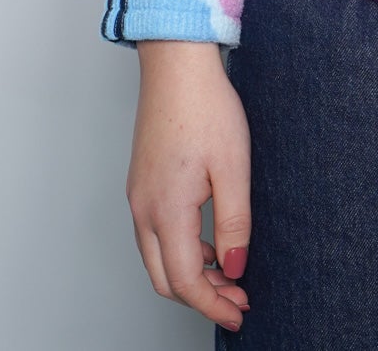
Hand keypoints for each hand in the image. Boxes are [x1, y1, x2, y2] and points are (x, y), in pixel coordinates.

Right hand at [126, 40, 251, 333]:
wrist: (176, 63)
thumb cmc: (206, 107)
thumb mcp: (233, 167)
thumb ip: (234, 222)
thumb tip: (233, 267)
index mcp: (166, 210)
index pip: (184, 281)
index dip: (212, 304)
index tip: (239, 313)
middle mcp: (143, 209)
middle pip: (164, 278)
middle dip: (200, 296)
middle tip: (237, 298)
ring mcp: (138, 195)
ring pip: (157, 258)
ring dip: (190, 274)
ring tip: (228, 271)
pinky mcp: (142, 182)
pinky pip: (155, 234)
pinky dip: (180, 250)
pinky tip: (209, 240)